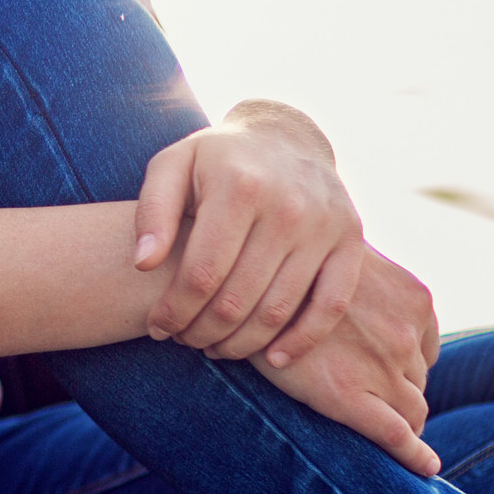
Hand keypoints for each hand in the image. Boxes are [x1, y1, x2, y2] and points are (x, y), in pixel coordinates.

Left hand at [135, 102, 371, 368]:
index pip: (201, 273)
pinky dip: (302, 340)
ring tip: (214, 348)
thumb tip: (142, 264)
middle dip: (202, 331)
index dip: (174, 311)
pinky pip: (331, 306)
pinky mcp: (351, 241)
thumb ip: (152, 212)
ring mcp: (326, 225)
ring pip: (280, 310)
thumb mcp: (171, 166)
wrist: (284, 136)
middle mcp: (289, 207)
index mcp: (240, 186)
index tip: (157, 328)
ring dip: (242, 343)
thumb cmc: (215, 160)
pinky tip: (272, 357)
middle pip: (239, 298)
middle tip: (183, 341)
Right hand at [254, 244, 443, 477]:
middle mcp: (405, 331)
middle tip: (363, 395)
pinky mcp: (348, 395)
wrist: (233, 274)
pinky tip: (424, 466)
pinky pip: (395, 435)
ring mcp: (382, 365)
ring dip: (395, 416)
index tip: (380, 371)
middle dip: (397, 389)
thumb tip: (361, 306)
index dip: (402, 363)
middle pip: (416, 379)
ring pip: (411, 408)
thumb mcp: (339, 256)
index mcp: (411, 296)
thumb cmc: (279, 261)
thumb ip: (366, 281)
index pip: (422, 346)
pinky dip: (413, 455)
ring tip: (367, 422)